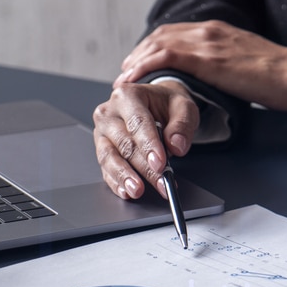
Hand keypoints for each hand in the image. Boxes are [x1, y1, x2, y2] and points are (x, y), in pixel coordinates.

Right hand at [93, 80, 197, 199]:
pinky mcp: (102, 149)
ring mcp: (102, 132)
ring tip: (137, 191)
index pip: (137, 123)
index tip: (160, 163)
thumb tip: (176, 145)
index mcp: (127, 96)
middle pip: (125, 144)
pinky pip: (105, 168)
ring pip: (109, 157)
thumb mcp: (184, 107)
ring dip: (124, 177)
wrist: (156, 105)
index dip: (149, 145)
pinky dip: (116, 182)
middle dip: (143, 167)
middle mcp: (109, 113)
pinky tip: (126, 191)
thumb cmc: (167, 104)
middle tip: (161, 182)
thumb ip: (182, 125)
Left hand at [114, 20, 286, 111]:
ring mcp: (207, 42)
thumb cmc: (280, 76)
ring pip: (158, 44)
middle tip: (126, 72)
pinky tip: (135, 79)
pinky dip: (145, 66)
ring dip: (136, 61)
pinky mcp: (208, 59)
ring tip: (124, 79)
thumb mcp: (248, 63)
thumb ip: (228, 64)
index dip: (152, 47)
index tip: (140, 62)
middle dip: (139, 53)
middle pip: (160, 36)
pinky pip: (166, 57)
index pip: (175, 33)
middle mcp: (209, 31)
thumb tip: (218, 79)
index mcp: (219, 30)